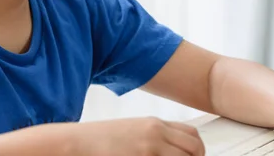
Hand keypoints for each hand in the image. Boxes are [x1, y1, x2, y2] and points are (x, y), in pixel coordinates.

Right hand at [71, 117, 205, 155]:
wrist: (76, 143)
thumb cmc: (100, 141)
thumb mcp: (132, 131)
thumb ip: (154, 137)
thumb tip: (173, 149)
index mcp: (154, 124)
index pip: (192, 134)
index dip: (197, 150)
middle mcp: (155, 134)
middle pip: (195, 148)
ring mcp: (149, 149)